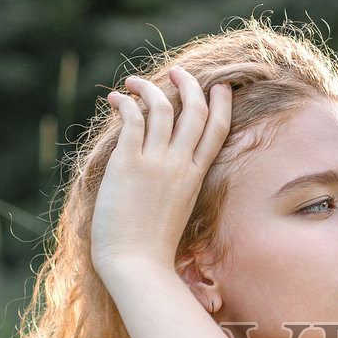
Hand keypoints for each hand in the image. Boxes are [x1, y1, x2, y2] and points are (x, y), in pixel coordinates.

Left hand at [90, 67, 231, 283]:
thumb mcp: (176, 212)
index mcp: (196, 177)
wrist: (137, 264)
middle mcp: (180, 165)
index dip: (221, 103)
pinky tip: (117, 100)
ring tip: (135, 81)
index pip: (217, 130)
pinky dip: (126, 102)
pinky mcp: (129, 163)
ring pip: (163, 107)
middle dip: (189, 84)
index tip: (218, 86)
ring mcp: (156, 162)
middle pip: (195, 111)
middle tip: (177, 72)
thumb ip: (176, 188)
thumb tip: (168, 178)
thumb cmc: (152, 250)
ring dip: (150, 87)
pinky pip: (133, 118)